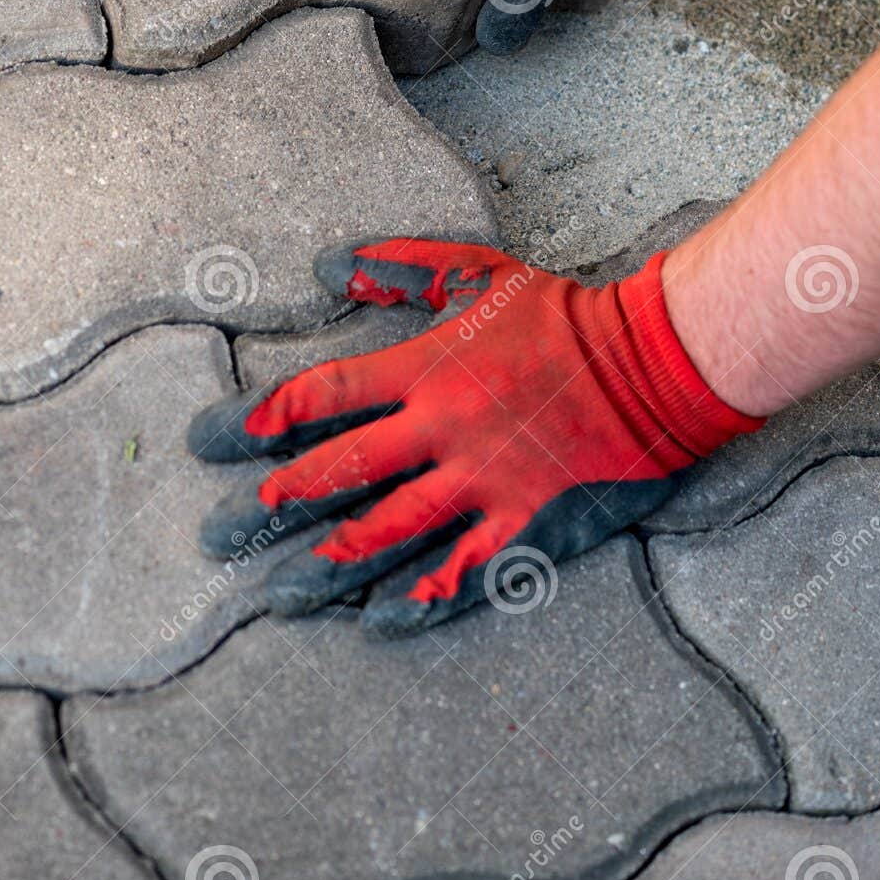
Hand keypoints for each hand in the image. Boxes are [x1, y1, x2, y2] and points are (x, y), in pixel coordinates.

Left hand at [187, 237, 761, 635]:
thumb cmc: (559, 313)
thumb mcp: (479, 271)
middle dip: (287, 494)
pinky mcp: (521, 514)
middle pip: (346, 468)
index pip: (330, 393)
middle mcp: (443, 427)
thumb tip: (338, 265)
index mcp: (427, 367)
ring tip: (291, 578)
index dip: (273, 414)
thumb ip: (406, 267)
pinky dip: (427, 590)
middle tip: (240, 518)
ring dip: (337, 552)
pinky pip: (466, 561)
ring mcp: (482, 477)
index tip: (233, 434)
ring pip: (393, 523)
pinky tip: (387, 614)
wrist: (646, 361)